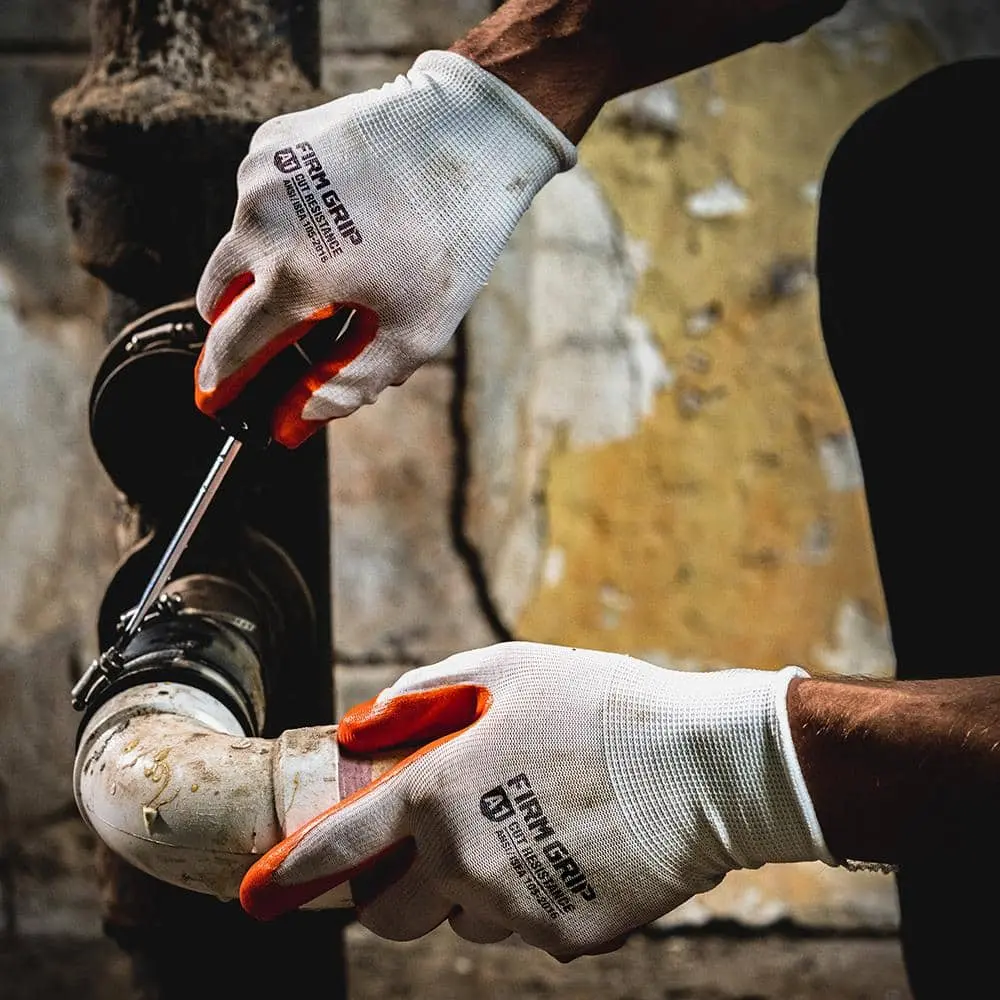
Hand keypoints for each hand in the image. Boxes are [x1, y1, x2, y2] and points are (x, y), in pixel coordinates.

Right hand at [195, 51, 575, 447]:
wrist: (467, 135)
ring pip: (240, 239)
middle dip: (234, 320)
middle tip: (264, 337)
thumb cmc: (447, 242)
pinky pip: (259, 194)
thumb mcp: (413, 334)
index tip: (212, 397)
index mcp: (290, 277)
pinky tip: (331, 215)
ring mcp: (260, 175)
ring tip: (328, 264)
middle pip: (217, 291)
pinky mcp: (272, 140)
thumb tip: (299, 419)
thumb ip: (351, 385)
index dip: (220, 378)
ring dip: (266, 262)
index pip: (231, 343)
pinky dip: (282, 215)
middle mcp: (259, 223)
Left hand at [240, 642, 830, 959]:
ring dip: (478, 884)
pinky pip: (528, 928)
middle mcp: (464, 860)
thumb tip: (361, 726)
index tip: (259, 894)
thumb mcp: (505, 670)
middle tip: (438, 846)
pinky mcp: (566, 937)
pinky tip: (580, 849)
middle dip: (396, 887)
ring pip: (466, 917)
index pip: (342, 844)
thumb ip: (420, 694)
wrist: (702, 766)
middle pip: (391, 913)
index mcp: (438, 792)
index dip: (292, 871)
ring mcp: (516, 907)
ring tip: (537, 826)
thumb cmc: (597, 703)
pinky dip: (537, 896)